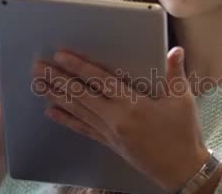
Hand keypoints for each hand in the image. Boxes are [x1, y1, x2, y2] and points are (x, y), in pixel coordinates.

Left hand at [32, 47, 209, 190]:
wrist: (182, 170)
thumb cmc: (183, 134)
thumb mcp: (183, 100)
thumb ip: (176, 73)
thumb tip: (176, 50)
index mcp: (132, 104)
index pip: (99, 80)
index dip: (78, 66)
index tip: (61, 56)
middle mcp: (115, 118)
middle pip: (80, 95)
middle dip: (58, 79)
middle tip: (38, 67)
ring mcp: (110, 132)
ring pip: (77, 111)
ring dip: (56, 96)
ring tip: (38, 85)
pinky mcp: (109, 143)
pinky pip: (83, 129)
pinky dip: (66, 120)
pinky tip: (51, 112)